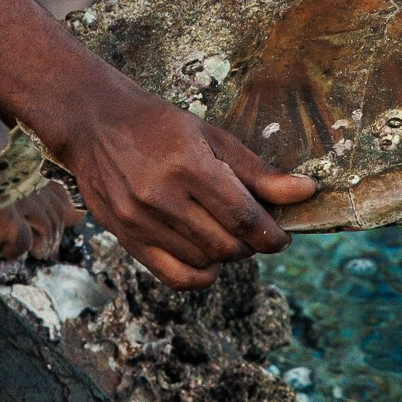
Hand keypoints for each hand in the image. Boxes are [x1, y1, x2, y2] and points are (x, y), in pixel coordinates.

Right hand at [56, 81, 315, 290]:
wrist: (95, 124)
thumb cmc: (160, 126)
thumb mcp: (213, 137)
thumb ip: (258, 172)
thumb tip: (306, 193)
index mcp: (188, 166)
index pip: (244, 218)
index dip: (272, 234)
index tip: (281, 234)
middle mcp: (162, 198)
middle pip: (227, 246)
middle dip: (251, 244)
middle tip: (252, 228)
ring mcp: (141, 222)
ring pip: (205, 263)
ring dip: (226, 256)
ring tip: (226, 233)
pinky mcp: (127, 239)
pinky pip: (175, 277)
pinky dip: (201, 275)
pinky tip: (206, 256)